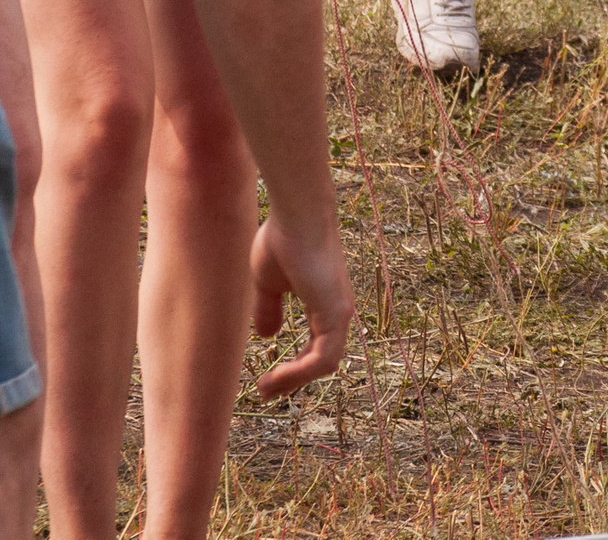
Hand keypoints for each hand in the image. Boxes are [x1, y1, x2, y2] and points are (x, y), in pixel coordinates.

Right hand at [248, 211, 353, 397]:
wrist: (296, 215)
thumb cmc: (283, 239)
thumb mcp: (269, 283)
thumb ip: (270, 309)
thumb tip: (267, 336)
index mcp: (325, 303)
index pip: (317, 347)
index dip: (294, 367)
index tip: (266, 380)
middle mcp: (339, 310)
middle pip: (322, 360)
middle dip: (293, 379)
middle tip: (266, 392)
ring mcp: (341, 312)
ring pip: (324, 364)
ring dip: (294, 380)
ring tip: (267, 388)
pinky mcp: (337, 313)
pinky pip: (323, 358)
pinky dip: (300, 372)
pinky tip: (277, 376)